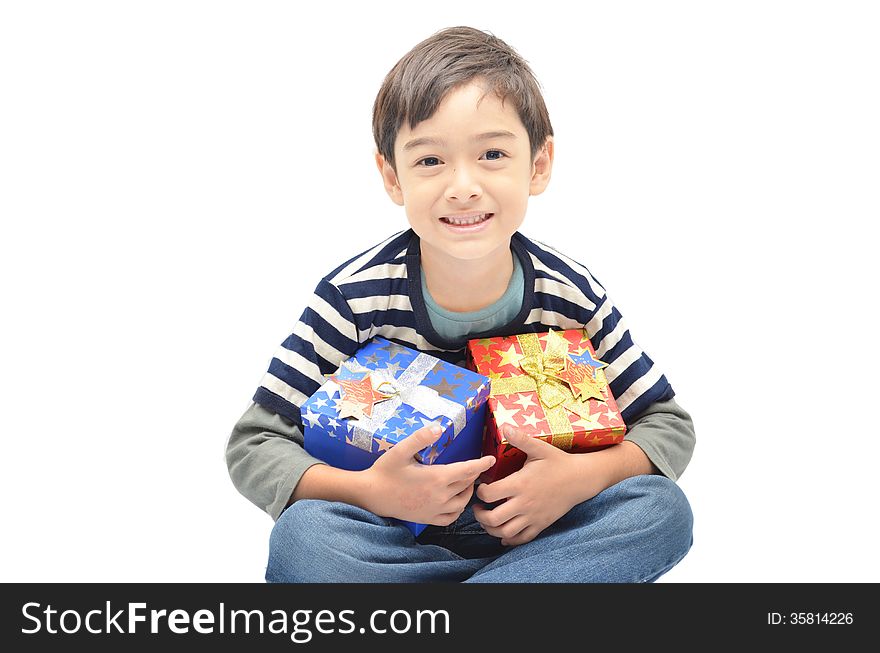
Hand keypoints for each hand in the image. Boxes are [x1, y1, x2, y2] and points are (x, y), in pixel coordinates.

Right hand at [361, 424, 495, 525]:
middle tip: (476, 466)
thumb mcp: (400, 450)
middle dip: (474, 475)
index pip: (467, 470)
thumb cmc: (385, 470)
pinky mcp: (428, 519)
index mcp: (437, 477)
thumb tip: (438, 427)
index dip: (481, 464)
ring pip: (462, 502)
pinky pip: (451, 517)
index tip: (492, 459)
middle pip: (466, 485)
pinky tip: (456, 502)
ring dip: (468, 491)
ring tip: (467, 481)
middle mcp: (440, 496)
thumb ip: (420, 437)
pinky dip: (458, 509)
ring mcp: (435, 509)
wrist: (371, 495)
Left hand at [473, 425, 584, 545]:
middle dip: (480, 515)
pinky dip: (509, 539)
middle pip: (493, 518)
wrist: (581, 479)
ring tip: (488, 519)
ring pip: (505, 532)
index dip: (480, 492)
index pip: (489, 495)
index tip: (481, 487)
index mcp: (520, 484)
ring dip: (491, 528)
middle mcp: (524, 503)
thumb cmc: (558, 462)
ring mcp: (533, 516)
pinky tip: (503, 532)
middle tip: (478, 507)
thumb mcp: (539, 448)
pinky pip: (521, 539)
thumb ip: (520, 439)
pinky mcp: (541, 525)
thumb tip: (504, 426)